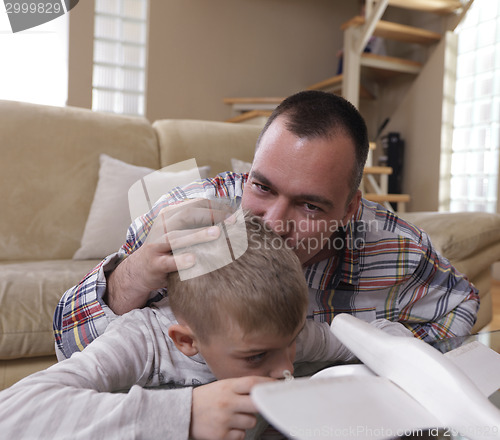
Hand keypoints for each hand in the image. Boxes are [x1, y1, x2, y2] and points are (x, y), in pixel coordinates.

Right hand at [105, 198, 235, 313]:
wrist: (140, 270)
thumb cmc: (169, 249)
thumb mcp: (182, 232)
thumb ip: (200, 224)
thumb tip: (231, 219)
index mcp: (171, 214)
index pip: (195, 204)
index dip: (216, 207)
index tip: (235, 213)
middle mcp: (163, 225)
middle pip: (187, 215)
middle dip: (212, 216)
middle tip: (231, 222)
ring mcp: (157, 244)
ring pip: (177, 236)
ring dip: (198, 234)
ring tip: (217, 233)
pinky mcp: (154, 263)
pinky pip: (168, 261)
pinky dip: (180, 260)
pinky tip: (194, 260)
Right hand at [190, 376, 274, 439]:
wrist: (184, 413)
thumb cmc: (207, 398)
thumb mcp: (221, 386)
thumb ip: (240, 387)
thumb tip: (263, 388)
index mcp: (227, 387)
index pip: (252, 383)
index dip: (267, 383)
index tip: (277, 385)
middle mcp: (227, 402)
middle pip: (256, 404)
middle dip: (261, 405)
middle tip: (258, 405)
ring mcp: (225, 420)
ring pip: (251, 421)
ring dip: (246, 420)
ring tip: (233, 416)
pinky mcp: (221, 436)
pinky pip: (241, 435)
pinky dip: (237, 432)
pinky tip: (227, 426)